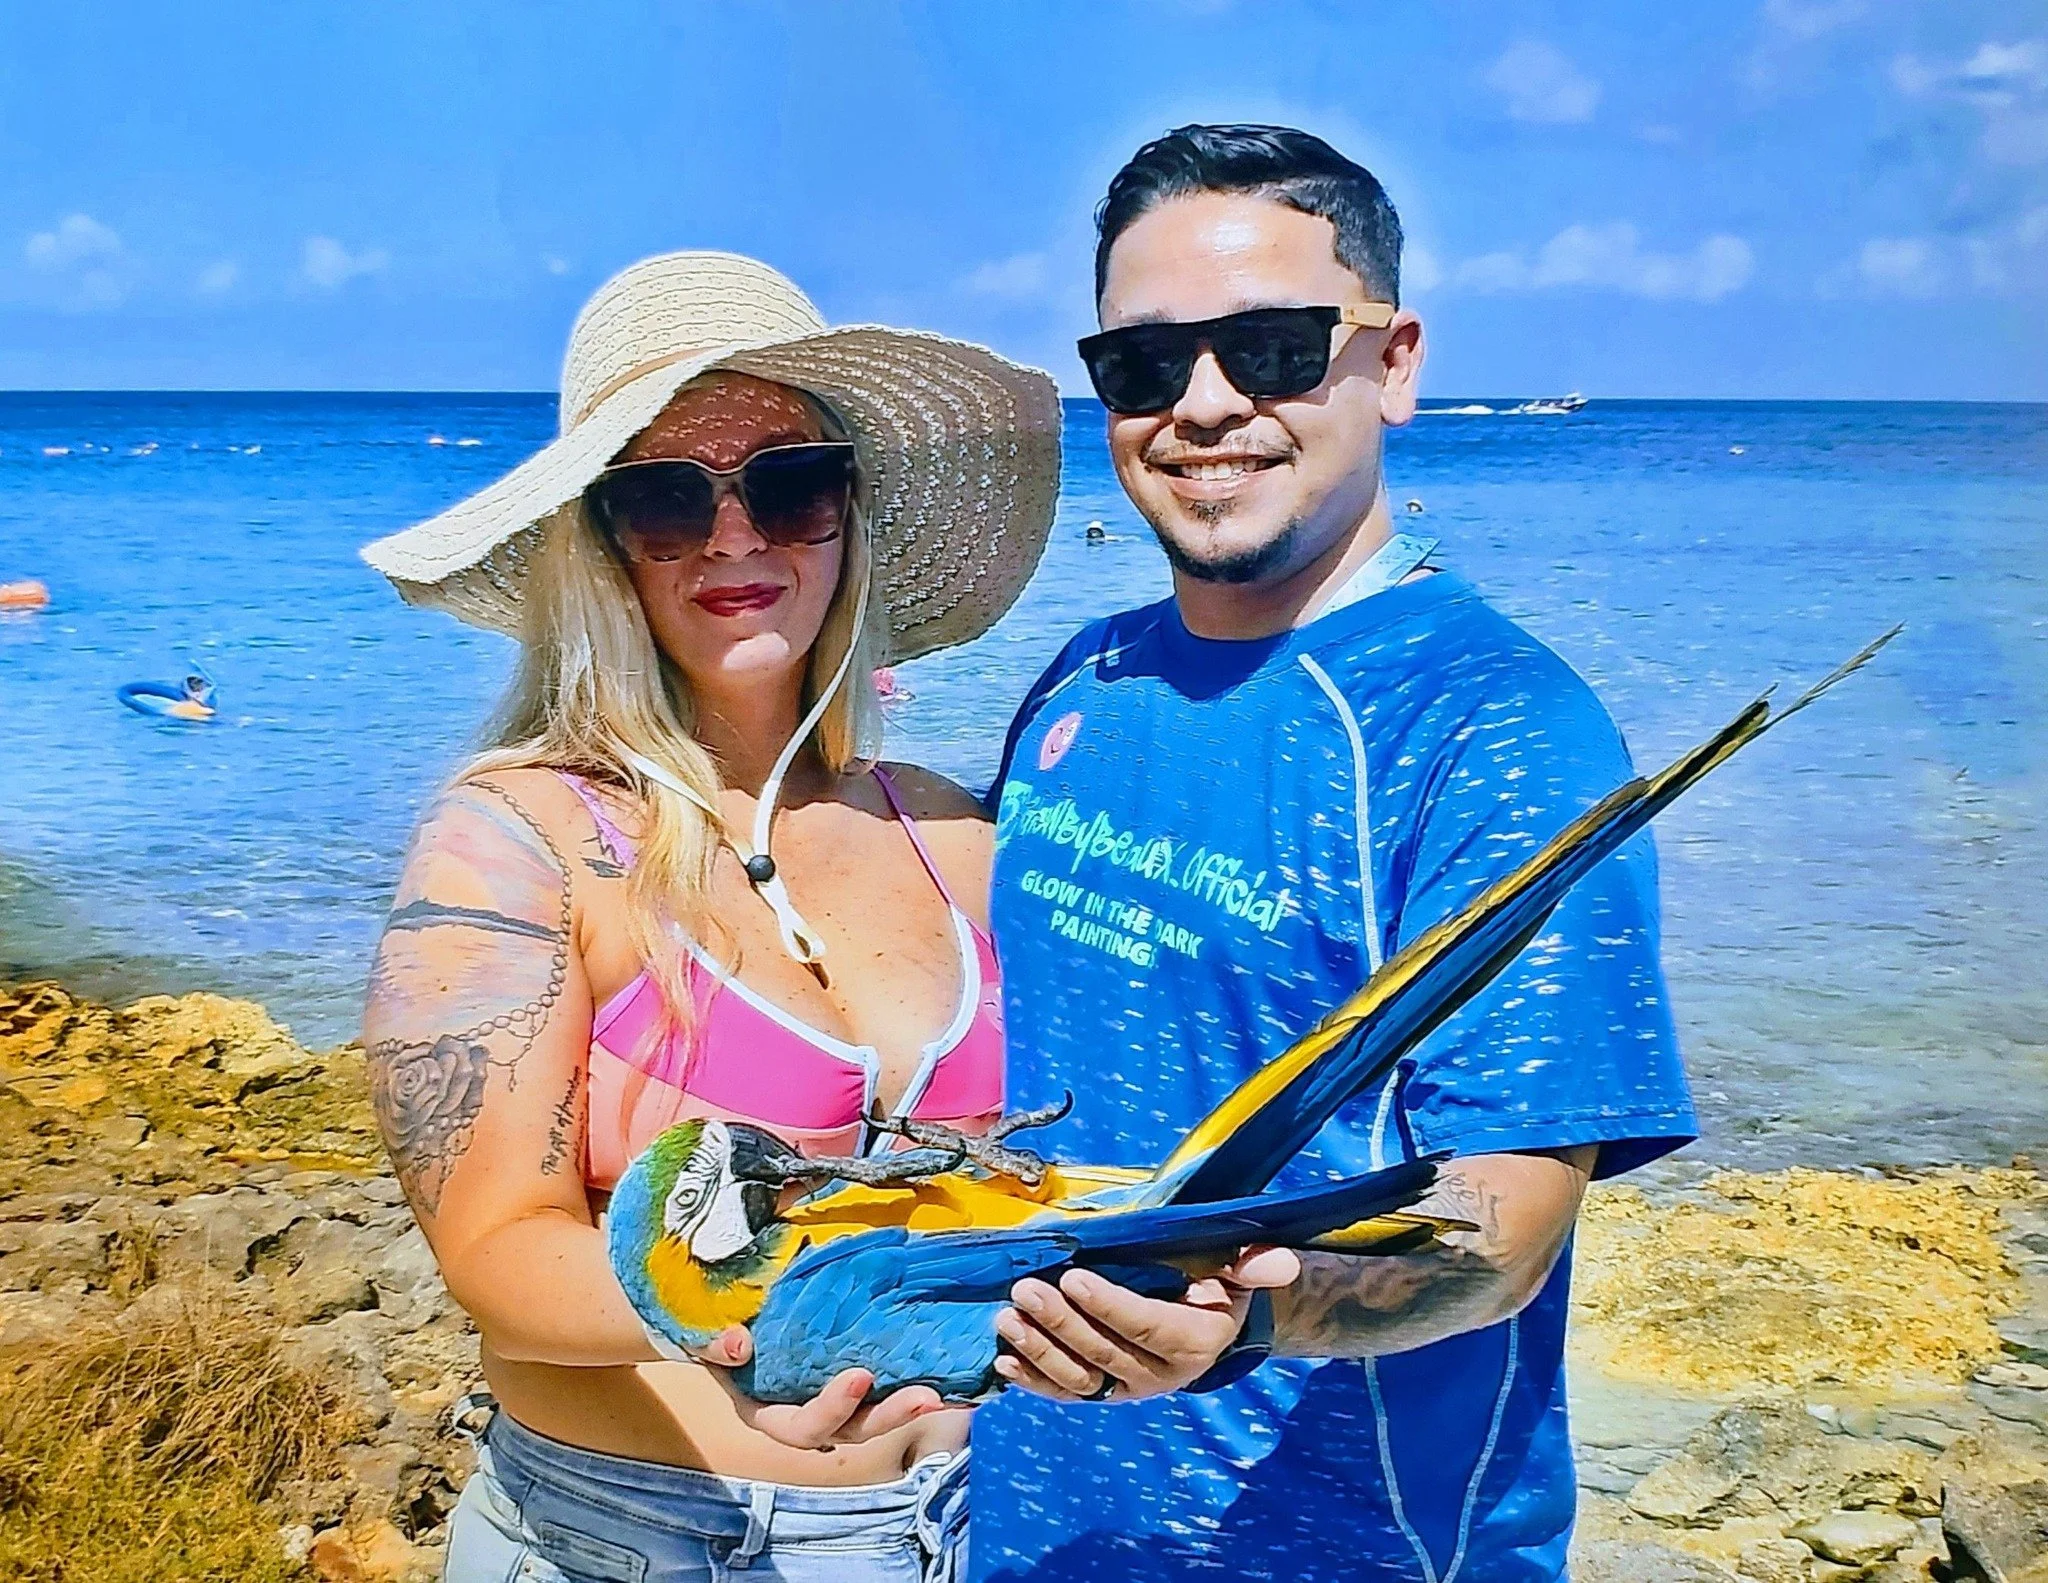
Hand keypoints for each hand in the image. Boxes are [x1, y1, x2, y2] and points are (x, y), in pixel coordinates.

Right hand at [698, 1325, 947, 1449]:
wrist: (723, 1324)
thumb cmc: (714, 1335)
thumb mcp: (705, 1338)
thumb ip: (716, 1345)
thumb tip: (740, 1344)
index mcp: (769, 1413)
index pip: (802, 1425)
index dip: (832, 1408)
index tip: (859, 1377)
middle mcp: (808, 1416)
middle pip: (852, 1430)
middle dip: (890, 1416)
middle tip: (926, 1397)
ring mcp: (834, 1401)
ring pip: (875, 1416)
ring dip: (910, 1406)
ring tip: (946, 1393)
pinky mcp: (855, 1379)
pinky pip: (885, 1388)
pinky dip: (913, 1381)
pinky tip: (947, 1371)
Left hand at [993, 1247, 1300, 1403]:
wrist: (1206, 1324)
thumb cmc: (1215, 1283)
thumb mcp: (1239, 1270)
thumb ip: (1254, 1265)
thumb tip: (1282, 1262)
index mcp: (1196, 1341)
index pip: (1147, 1326)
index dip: (1109, 1305)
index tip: (1072, 1277)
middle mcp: (1162, 1375)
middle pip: (1105, 1353)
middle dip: (1061, 1322)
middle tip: (1024, 1291)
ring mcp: (1129, 1389)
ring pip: (1080, 1378)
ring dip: (1039, 1351)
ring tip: (1007, 1319)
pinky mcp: (1104, 1393)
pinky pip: (1067, 1393)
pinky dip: (1033, 1380)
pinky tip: (1005, 1360)